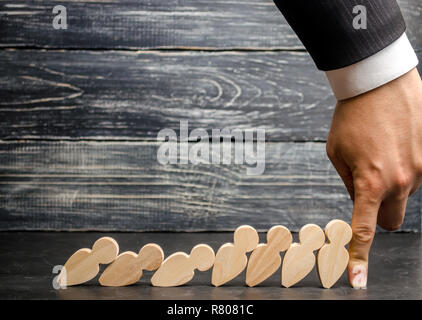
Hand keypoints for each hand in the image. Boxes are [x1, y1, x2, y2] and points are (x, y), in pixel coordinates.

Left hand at [326, 67, 421, 287]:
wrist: (380, 83)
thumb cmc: (352, 117)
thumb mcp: (336, 153)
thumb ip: (349, 183)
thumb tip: (360, 201)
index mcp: (370, 183)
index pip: (365, 230)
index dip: (360, 257)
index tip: (358, 280)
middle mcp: (402, 181)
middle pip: (393, 221)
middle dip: (380, 214)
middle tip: (369, 190)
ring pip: (405, 195)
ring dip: (391, 184)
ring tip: (379, 152)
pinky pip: (416, 176)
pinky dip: (403, 169)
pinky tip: (394, 145)